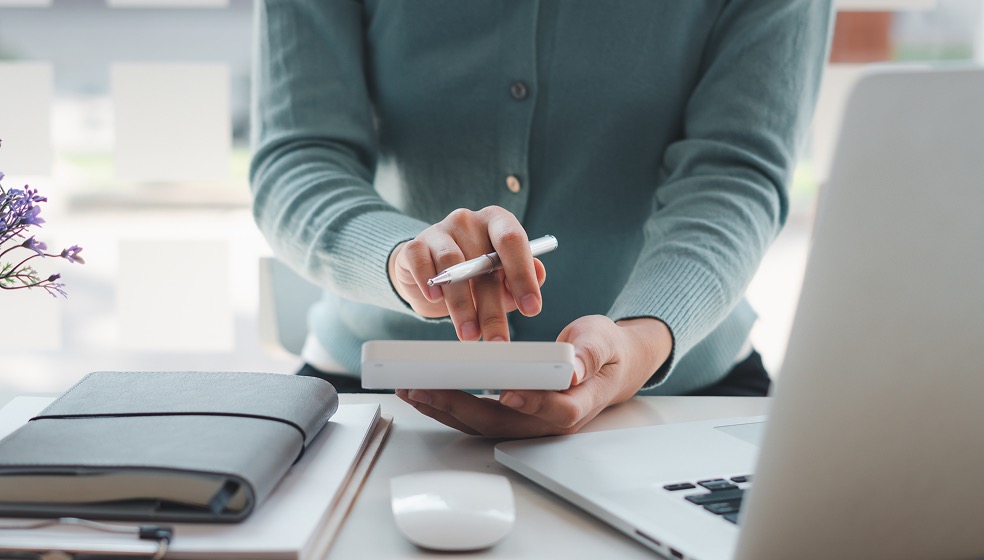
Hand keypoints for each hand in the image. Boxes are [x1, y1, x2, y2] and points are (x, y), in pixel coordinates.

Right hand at [388, 206, 545, 341]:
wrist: (430, 271)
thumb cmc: (475, 273)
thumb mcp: (502, 276)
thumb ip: (523, 276)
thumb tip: (537, 277)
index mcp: (497, 222)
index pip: (513, 241)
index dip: (523, 275)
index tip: (531, 309)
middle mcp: (469, 220)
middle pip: (483, 263)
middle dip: (492, 309)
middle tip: (498, 340)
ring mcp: (440, 230)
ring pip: (452, 266)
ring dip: (462, 306)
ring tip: (469, 334)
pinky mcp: (414, 245)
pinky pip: (421, 262)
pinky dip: (429, 282)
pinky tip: (435, 300)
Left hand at [396, 315, 672, 437]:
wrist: (605, 365)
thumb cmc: (604, 350)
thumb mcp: (603, 341)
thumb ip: (589, 354)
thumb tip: (574, 368)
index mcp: (576, 403)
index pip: (554, 411)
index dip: (530, 405)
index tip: (505, 393)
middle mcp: (547, 422)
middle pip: (502, 423)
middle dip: (459, 407)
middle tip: (424, 388)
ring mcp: (527, 423)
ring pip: (482, 424)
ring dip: (443, 409)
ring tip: (410, 389)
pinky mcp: (510, 417)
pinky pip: (476, 416)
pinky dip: (447, 405)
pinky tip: (423, 391)